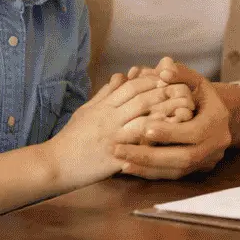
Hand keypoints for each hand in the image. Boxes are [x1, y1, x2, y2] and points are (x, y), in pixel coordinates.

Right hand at [45, 74, 174, 189]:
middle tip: (186, 91)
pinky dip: (155, 142)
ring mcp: (112, 138)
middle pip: (142, 100)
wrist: (53, 164)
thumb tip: (121, 75)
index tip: (170, 77)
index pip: (132, 86)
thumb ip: (106, 93)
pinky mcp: (113, 159)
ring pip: (143, 122)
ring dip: (166, 116)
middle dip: (166, 94)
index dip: (153, 80)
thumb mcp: (87, 110)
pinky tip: (171, 139)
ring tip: (186, 113)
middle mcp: (109, 119)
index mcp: (104, 106)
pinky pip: (137, 149)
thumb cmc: (71, 137)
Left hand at [112, 59, 231, 179]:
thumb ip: (180, 74)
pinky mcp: (194, 171)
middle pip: (183, 157)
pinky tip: (128, 167)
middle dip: (150, 155)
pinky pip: (171, 177)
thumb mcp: (196, 82)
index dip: (170, 132)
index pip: (194, 132)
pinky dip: (149, 173)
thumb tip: (163, 69)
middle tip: (120, 149)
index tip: (145, 128)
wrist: (218, 119)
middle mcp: (215, 145)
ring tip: (120, 160)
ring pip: (176, 171)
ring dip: (146, 167)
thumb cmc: (201, 97)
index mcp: (217, 121)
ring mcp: (205, 161)